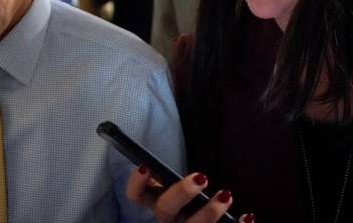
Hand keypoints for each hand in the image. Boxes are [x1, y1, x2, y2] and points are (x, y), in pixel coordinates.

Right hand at [126, 165, 253, 222]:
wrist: (198, 222)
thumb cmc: (190, 203)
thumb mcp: (179, 189)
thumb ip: (174, 178)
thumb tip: (190, 167)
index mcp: (156, 203)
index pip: (135, 195)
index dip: (136, 183)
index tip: (145, 165)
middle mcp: (168, 220)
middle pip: (164, 210)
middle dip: (181, 193)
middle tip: (201, 177)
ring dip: (209, 212)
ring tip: (226, 194)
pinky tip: (247, 216)